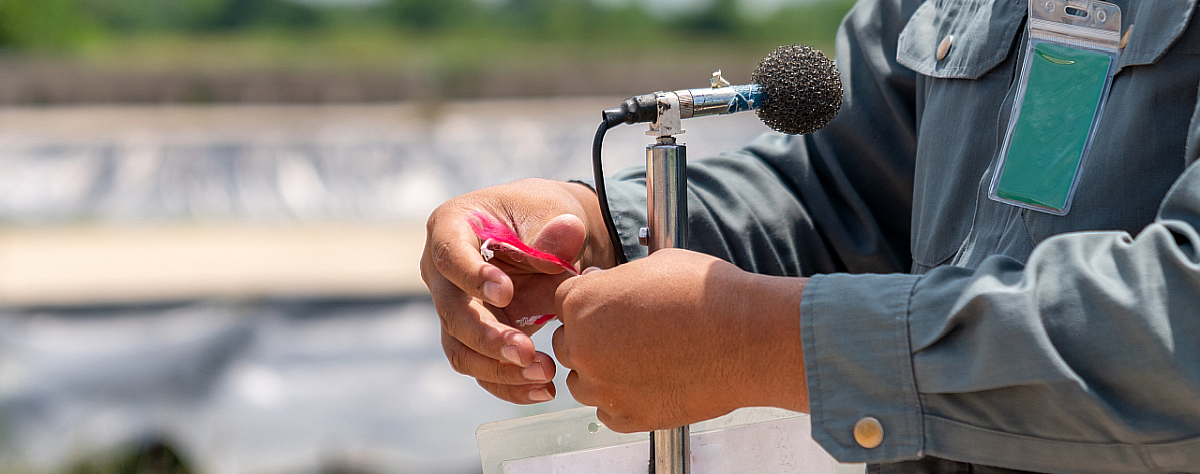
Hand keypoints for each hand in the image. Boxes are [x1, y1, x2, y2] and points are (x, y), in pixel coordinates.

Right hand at [421, 178, 614, 403]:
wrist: (554, 241)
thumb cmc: (544, 215)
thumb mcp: (552, 211)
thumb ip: (556, 229)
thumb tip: (566, 233)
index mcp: (452, 227)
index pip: (450, 255)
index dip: (473, 276)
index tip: (506, 292)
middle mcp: (443, 272)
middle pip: (452, 311)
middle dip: (488, 337)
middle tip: (527, 352)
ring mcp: (455, 308)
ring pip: (460, 349)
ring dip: (499, 369)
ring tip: (543, 374)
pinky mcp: (473, 337)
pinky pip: (481, 368)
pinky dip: (508, 385)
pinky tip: (540, 389)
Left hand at [553, 249, 807, 432]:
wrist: (746, 338)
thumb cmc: (707, 297)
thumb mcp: (655, 265)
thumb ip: (616, 280)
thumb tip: (602, 285)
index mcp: (583, 303)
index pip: (562, 302)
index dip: (587, 301)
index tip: (606, 305)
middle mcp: (584, 346)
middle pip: (567, 343)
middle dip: (591, 336)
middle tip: (627, 334)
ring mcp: (603, 386)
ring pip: (583, 381)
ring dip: (601, 371)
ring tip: (640, 360)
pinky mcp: (627, 416)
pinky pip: (607, 411)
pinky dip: (621, 399)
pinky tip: (649, 382)